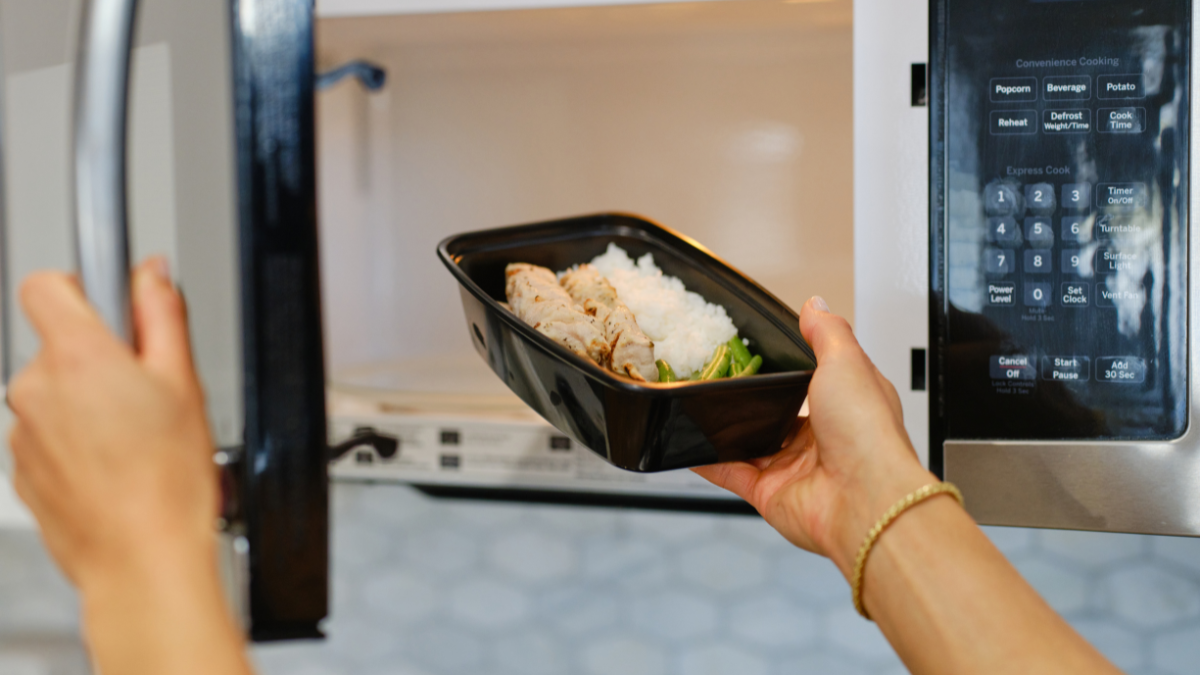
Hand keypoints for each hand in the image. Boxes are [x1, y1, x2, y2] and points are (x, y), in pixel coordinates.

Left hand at [7, 258, 219, 590]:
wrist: (140, 559)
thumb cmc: (165, 481)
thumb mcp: (185, 382)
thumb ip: (162, 315)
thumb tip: (150, 276)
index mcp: (77, 355)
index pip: (47, 286)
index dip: (81, 288)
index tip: (110, 307)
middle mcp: (35, 388)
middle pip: (59, 346)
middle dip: (100, 358)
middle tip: (148, 390)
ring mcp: (23, 432)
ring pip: (56, 395)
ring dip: (91, 405)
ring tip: (137, 439)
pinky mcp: (23, 469)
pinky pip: (51, 436)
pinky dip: (80, 443)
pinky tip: (119, 465)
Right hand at [694, 297, 935, 577]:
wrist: (864, 498)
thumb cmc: (868, 432)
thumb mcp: (847, 362)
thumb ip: (827, 333)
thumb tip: (816, 306)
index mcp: (846, 405)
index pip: (814, 381)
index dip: (790, 367)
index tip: (762, 352)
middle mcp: (822, 438)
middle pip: (778, 413)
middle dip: (752, 399)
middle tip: (722, 377)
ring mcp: (795, 467)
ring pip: (751, 443)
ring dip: (727, 428)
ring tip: (702, 405)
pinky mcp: (770, 492)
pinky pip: (731, 473)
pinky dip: (709, 462)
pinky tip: (692, 447)